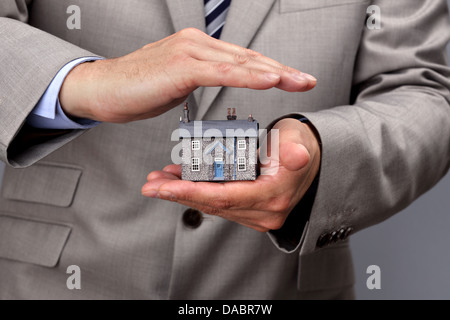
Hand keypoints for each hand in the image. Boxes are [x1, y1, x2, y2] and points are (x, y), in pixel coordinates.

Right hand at [59, 28, 315, 122]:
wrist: (103, 90)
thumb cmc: (137, 88)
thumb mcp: (176, 83)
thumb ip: (199, 79)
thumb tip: (214, 83)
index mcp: (198, 49)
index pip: (242, 60)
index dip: (270, 70)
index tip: (293, 80)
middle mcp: (197, 44)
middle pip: (248, 58)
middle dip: (281, 70)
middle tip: (307, 79)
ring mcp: (189, 52)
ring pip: (240, 63)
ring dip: (273, 72)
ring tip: (299, 81)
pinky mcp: (181, 66)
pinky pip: (222, 72)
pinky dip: (248, 77)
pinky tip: (270, 80)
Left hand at [142, 118, 320, 231]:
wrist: (311, 156)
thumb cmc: (301, 146)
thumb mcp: (298, 141)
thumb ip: (294, 149)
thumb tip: (295, 156)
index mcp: (272, 196)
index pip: (224, 198)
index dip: (191, 192)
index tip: (163, 187)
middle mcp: (264, 212)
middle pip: (212, 204)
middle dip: (178, 194)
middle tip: (150, 185)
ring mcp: (256, 213)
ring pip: (212, 204)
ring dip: (183, 192)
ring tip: (158, 180)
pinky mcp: (250, 209)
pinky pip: (218, 201)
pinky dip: (197, 191)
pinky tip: (179, 180)